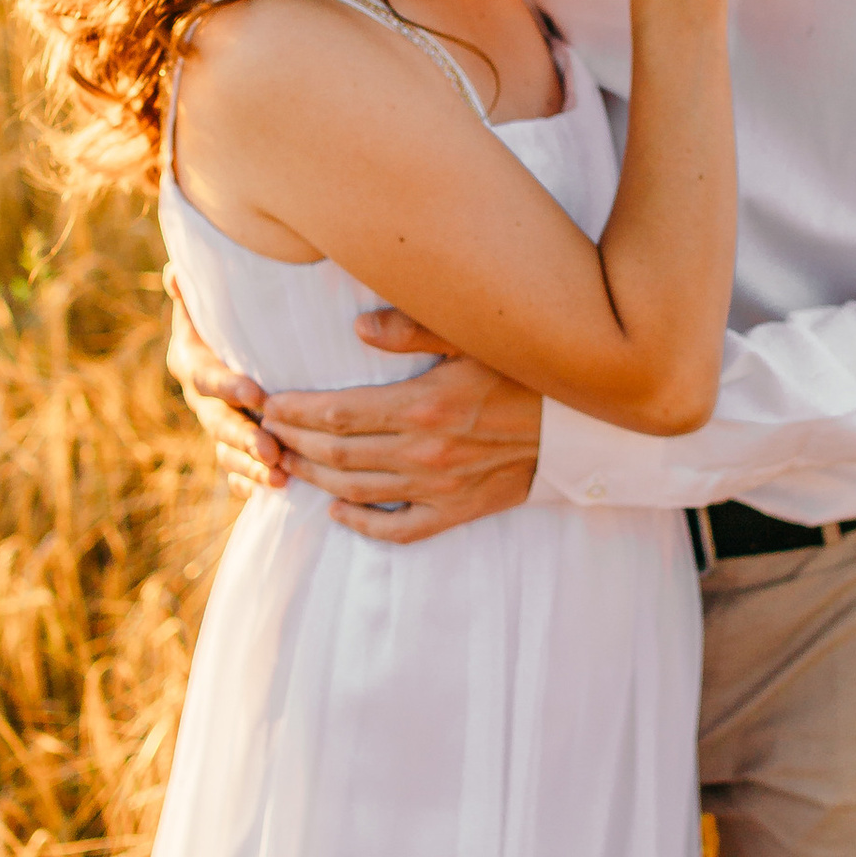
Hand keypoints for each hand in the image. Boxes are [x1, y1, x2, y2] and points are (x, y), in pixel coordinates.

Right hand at [168, 279, 286, 493]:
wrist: (229, 346)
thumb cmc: (226, 317)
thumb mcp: (206, 302)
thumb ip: (191, 292)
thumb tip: (172, 272)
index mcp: (192, 363)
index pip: (206, 378)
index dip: (229, 387)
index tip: (257, 393)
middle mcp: (201, 400)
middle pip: (218, 424)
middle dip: (244, 438)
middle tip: (272, 449)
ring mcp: (215, 428)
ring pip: (227, 454)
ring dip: (251, 468)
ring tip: (281, 478)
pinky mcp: (230, 451)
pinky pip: (234, 475)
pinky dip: (248, 486)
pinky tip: (271, 494)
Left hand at [262, 313, 543, 543]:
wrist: (589, 423)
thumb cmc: (531, 368)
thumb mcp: (477, 334)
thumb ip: (416, 328)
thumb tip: (359, 328)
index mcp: (424, 405)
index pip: (337, 413)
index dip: (294, 411)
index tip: (268, 402)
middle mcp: (426, 452)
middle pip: (337, 453)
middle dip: (293, 441)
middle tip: (266, 429)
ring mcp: (442, 487)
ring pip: (358, 491)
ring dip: (315, 478)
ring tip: (287, 462)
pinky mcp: (461, 510)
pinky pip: (401, 528)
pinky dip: (363, 525)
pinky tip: (339, 512)